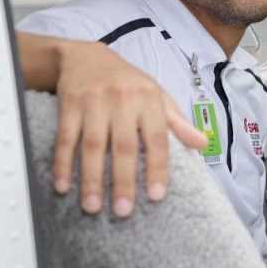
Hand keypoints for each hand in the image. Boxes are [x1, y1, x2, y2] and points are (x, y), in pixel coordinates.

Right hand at [52, 40, 206, 215]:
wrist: (86, 56)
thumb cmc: (129, 83)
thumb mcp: (157, 96)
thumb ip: (177, 123)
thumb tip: (204, 144)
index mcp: (150, 100)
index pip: (157, 138)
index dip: (158, 167)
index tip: (157, 196)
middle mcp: (123, 100)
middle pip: (124, 146)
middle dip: (123, 180)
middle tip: (123, 211)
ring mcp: (94, 102)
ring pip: (93, 145)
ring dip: (91, 178)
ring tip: (93, 207)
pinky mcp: (69, 104)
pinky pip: (64, 138)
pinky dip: (63, 163)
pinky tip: (63, 186)